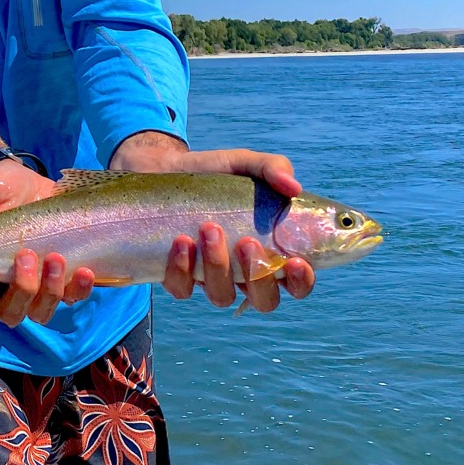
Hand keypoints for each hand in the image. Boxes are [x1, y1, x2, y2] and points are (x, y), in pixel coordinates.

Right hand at [0, 160, 96, 327]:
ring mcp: (38, 285)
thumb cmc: (3, 187)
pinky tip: (83, 271)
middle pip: (11, 313)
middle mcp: (9, 285)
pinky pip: (73, 297)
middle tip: (26, 256)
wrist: (34, 179)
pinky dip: (78, 289)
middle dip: (22, 289)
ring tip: (55, 258)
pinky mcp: (65, 278)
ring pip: (40, 311)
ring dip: (49, 291)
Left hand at [110, 133, 316, 311]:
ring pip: (222, 296)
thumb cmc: (214, 172)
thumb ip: (273, 169)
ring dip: (218, 266)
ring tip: (209, 228)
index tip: (295, 261)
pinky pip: (183, 288)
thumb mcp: (245, 164)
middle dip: (258, 277)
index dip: (301, 281)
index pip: (296, 283)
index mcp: (269, 251)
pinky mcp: (177, 276)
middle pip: (264, 300)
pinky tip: (181, 241)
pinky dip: (182, 269)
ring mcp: (209, 277)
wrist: (163, 168)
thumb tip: (294, 187)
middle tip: (247, 242)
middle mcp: (243, 272)